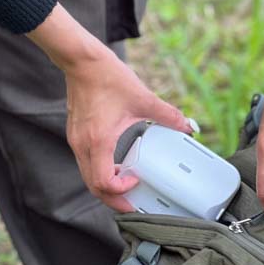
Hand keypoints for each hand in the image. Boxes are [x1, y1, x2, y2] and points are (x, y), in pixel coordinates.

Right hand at [27, 4, 191, 211]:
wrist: (82, 61)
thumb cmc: (108, 77)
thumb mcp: (142, 97)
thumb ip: (168, 114)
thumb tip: (188, 126)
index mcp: (99, 140)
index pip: (103, 182)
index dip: (120, 191)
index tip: (137, 181)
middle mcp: (83, 145)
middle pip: (93, 186)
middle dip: (113, 200)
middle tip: (133, 204)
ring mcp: (76, 140)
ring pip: (87, 176)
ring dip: (105, 186)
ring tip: (126, 186)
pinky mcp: (76, 134)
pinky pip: (85, 162)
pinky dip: (99, 171)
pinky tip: (115, 164)